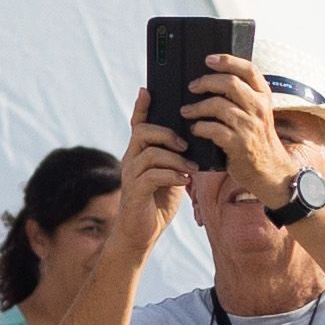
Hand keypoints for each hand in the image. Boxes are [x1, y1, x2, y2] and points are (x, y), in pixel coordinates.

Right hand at [112, 96, 191, 252]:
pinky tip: (185, 181)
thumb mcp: (170, 175)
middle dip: (167, 133)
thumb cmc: (156, 203)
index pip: (138, 123)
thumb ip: (176, 158)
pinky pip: (152, 175)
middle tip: (186, 144)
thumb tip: (194, 143)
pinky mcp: (135, 191)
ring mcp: (130, 175)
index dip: (141, 106)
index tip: (148, 90)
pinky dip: (172, 175)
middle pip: (143, 132)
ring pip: (150, 152)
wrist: (140, 234)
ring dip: (175, 159)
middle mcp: (131, 159)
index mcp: (139, 152)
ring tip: (191, 169)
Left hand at [184, 55, 298, 206]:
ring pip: (218, 105)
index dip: (228, 60)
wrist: (271, 171)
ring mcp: (250, 126)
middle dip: (206, 81)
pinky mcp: (239, 144)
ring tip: (187, 111)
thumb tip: (213, 79)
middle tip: (192, 87)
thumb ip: (243, 97)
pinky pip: (213, 129)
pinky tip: (196, 129)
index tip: (209, 59)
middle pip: (230, 83)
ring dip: (197, 107)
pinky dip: (200, 127)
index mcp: (263, 96)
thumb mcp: (258, 114)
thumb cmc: (258, 139)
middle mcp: (259, 108)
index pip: (248, 69)